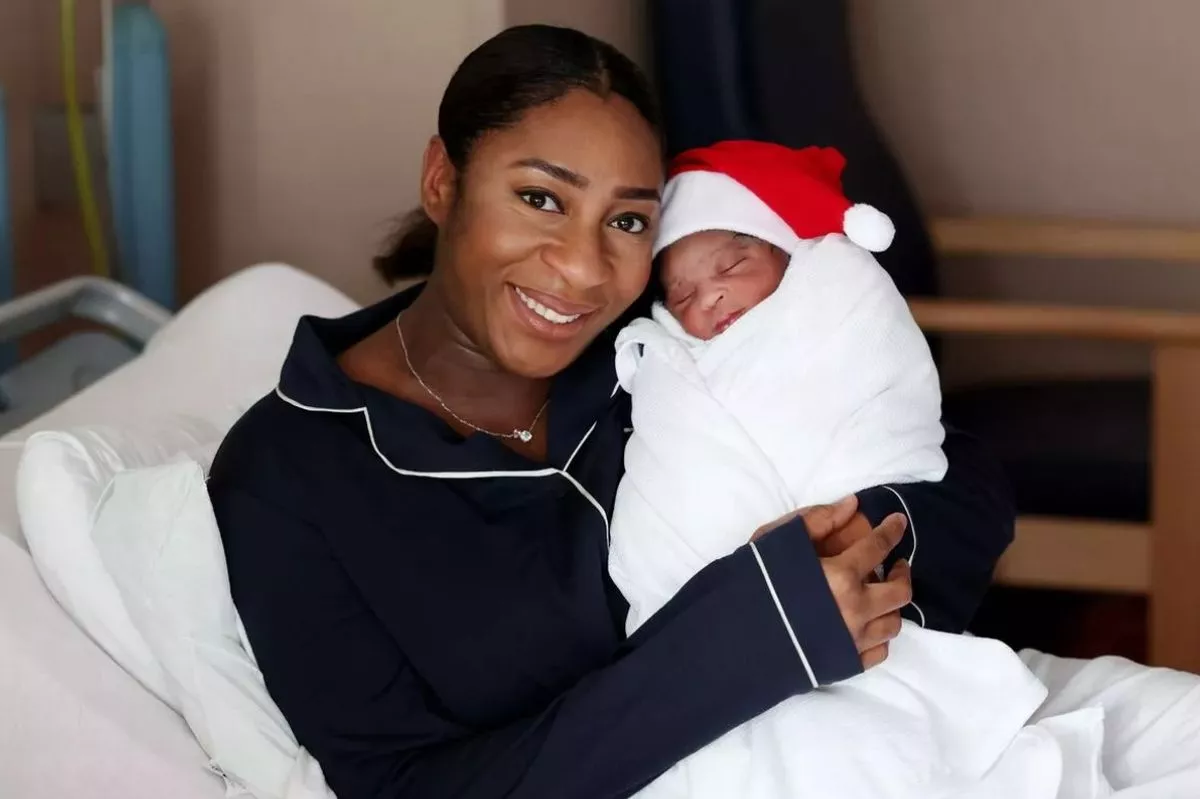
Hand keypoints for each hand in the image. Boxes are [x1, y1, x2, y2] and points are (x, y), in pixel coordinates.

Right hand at [752, 499, 910, 669]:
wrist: (733, 637)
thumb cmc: (753, 582)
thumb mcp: (777, 541)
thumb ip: (816, 520)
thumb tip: (851, 505)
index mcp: (840, 576)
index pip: (878, 546)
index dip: (892, 531)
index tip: (898, 523)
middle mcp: (855, 609)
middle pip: (899, 591)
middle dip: (901, 572)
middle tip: (894, 564)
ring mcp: (853, 640)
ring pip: (893, 623)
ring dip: (891, 605)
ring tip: (880, 595)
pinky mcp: (846, 664)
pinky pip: (879, 651)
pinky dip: (879, 635)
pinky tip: (868, 624)